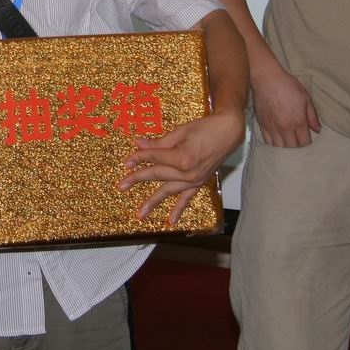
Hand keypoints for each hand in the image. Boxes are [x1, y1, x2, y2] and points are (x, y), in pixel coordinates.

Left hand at [119, 111, 244, 223]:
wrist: (228, 132)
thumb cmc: (205, 128)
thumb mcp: (180, 131)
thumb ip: (159, 142)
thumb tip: (139, 144)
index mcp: (181, 157)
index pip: (154, 158)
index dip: (138, 158)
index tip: (126, 161)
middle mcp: (187, 172)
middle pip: (157, 175)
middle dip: (137, 179)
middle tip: (121, 186)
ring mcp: (194, 179)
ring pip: (168, 190)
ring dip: (153, 202)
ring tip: (141, 214)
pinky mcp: (199, 182)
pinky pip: (187, 198)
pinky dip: (179, 209)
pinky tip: (171, 221)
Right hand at [251, 61, 319, 147]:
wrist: (266, 78)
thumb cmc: (287, 85)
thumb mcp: (305, 97)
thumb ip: (312, 116)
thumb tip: (318, 129)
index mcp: (298, 120)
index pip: (305, 143)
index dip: (308, 146)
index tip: (309, 145)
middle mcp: (285, 127)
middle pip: (292, 149)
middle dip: (298, 151)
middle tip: (300, 149)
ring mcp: (272, 127)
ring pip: (279, 148)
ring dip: (285, 151)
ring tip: (289, 151)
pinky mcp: (262, 125)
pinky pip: (268, 142)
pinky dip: (273, 146)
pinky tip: (277, 146)